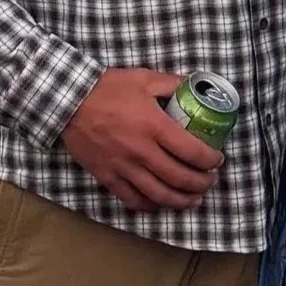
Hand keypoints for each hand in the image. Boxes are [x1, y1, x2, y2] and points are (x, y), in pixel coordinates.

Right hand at [61, 67, 224, 211]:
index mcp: (155, 126)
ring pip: (160, 195)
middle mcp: (142, 152)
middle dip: (202, 184)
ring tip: (193, 199)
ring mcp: (124, 167)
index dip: (211, 161)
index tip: (217, 160)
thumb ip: (171, 84)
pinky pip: (133, 200)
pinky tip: (160, 204)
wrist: (67, 101)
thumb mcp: (143, 78)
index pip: (193, 152)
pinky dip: (151, 206)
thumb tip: (194, 86)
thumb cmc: (106, 88)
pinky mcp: (108, 177)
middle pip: (180, 178)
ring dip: (182, 201)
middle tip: (210, 180)